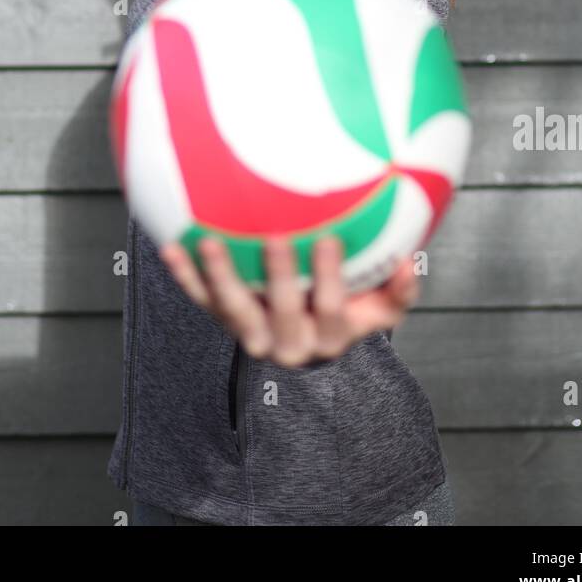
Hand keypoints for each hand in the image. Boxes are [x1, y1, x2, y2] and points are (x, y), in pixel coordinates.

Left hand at [158, 234, 420, 367]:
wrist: (306, 337)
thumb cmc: (350, 310)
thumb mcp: (380, 309)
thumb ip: (398, 290)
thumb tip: (411, 260)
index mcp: (330, 337)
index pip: (331, 309)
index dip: (329, 278)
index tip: (330, 239)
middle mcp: (288, 344)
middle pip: (281, 312)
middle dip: (278, 276)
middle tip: (275, 237)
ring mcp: (251, 335)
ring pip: (233, 311)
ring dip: (219, 277)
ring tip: (208, 242)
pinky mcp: (223, 322)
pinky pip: (201, 301)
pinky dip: (184, 276)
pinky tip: (170, 246)